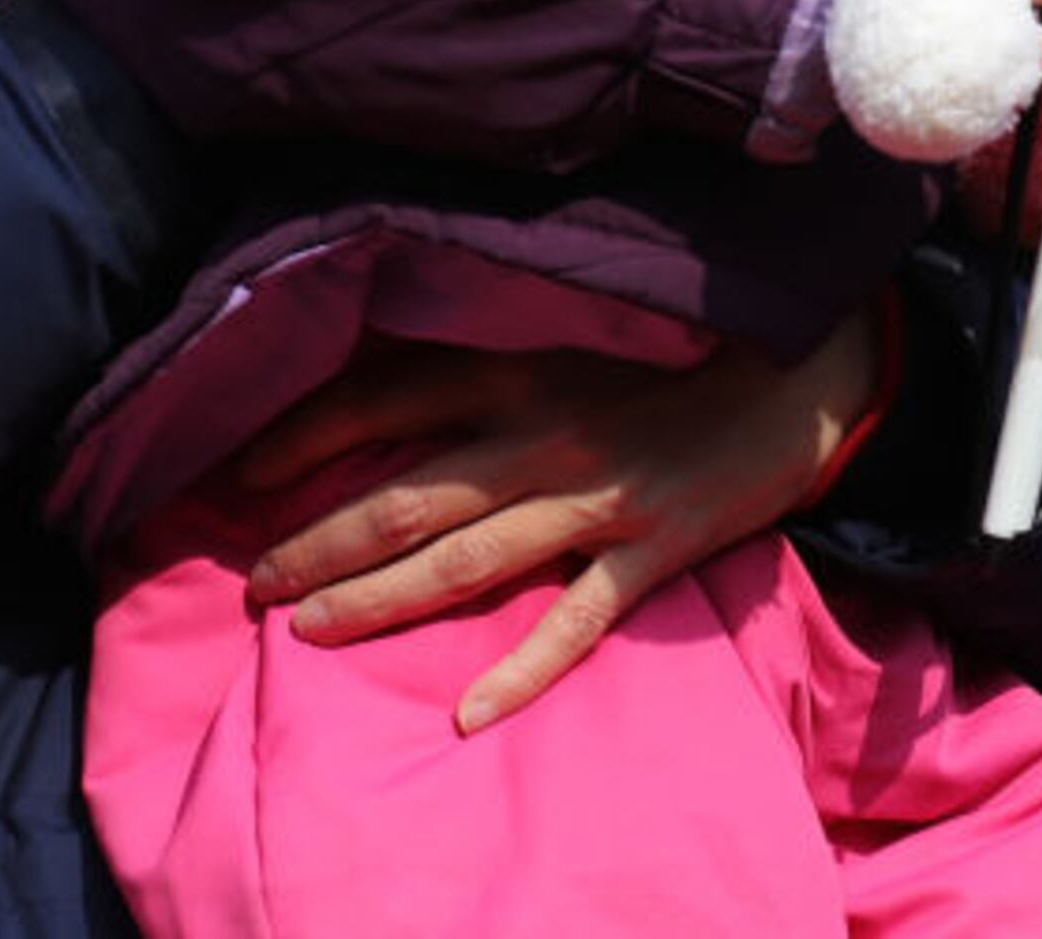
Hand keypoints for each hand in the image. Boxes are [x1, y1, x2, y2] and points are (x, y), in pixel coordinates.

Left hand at [231, 314, 883, 733]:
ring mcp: (597, 495)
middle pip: (406, 493)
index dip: (304, 438)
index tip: (237, 472)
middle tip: (254, 582)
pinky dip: (521, 670)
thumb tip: (384, 378)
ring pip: (465, 559)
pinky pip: (575, 621)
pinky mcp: (652, 548)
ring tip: (307, 631)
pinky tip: (467, 714)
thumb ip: (494, 353)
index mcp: (520, 365)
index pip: (384, 398)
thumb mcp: (576, 328)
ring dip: (378, 598)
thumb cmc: (676, 348)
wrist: (805, 369)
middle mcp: (544, 429)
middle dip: (318, 541)